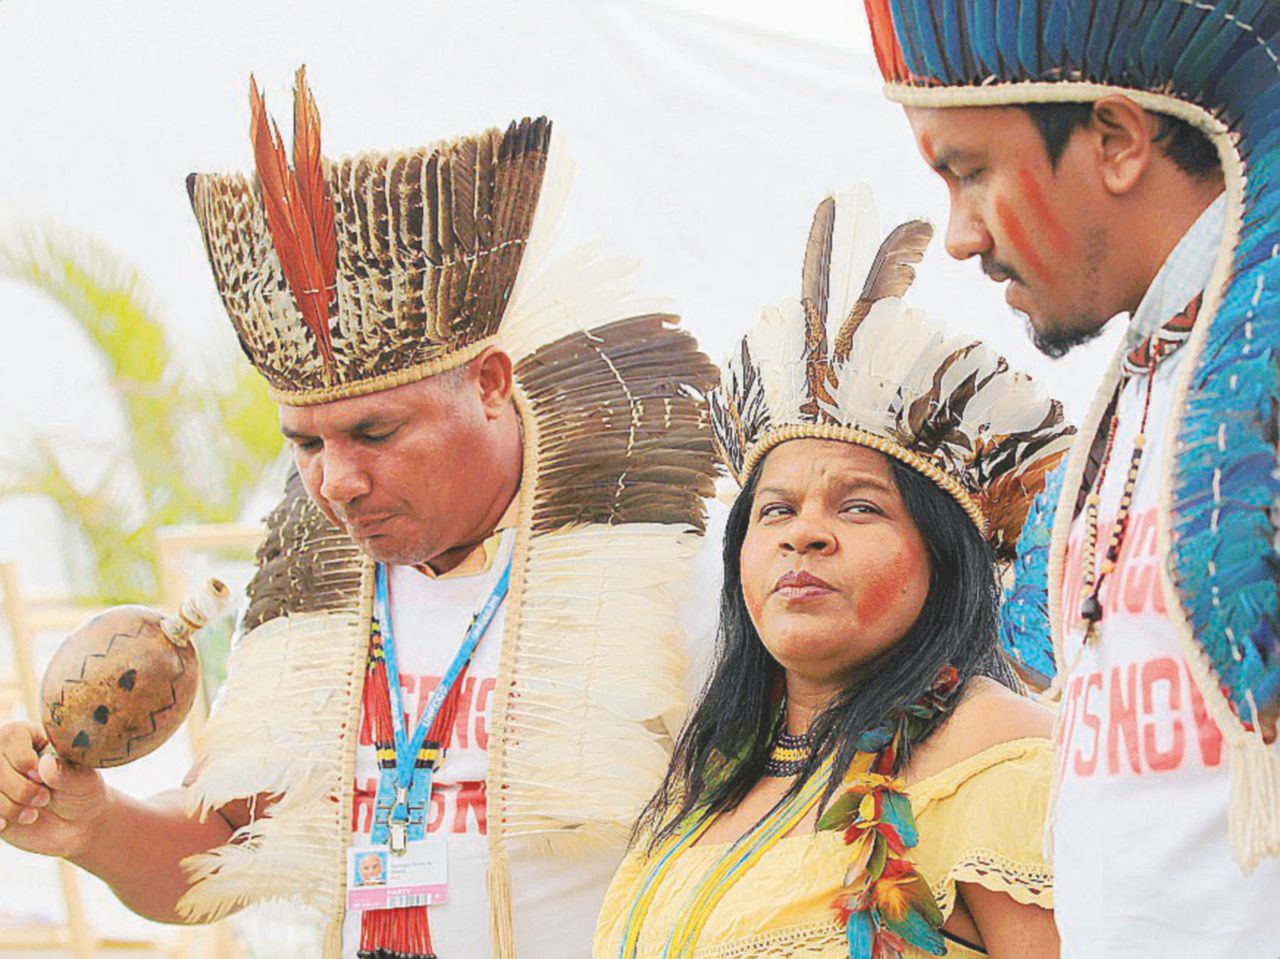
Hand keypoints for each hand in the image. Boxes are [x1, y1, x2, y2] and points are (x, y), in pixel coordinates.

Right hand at [0, 720, 107, 859]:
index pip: (11, 737)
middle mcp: (6, 757)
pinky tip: (7, 824)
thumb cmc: (81, 794)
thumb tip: (45, 763)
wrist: (75, 825)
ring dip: (8, 807)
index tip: (41, 777)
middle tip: (44, 799)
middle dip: (20, 788)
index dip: (23, 759)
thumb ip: (65, 771)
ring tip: (33, 815)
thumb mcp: (83, 780)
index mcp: (30, 738)